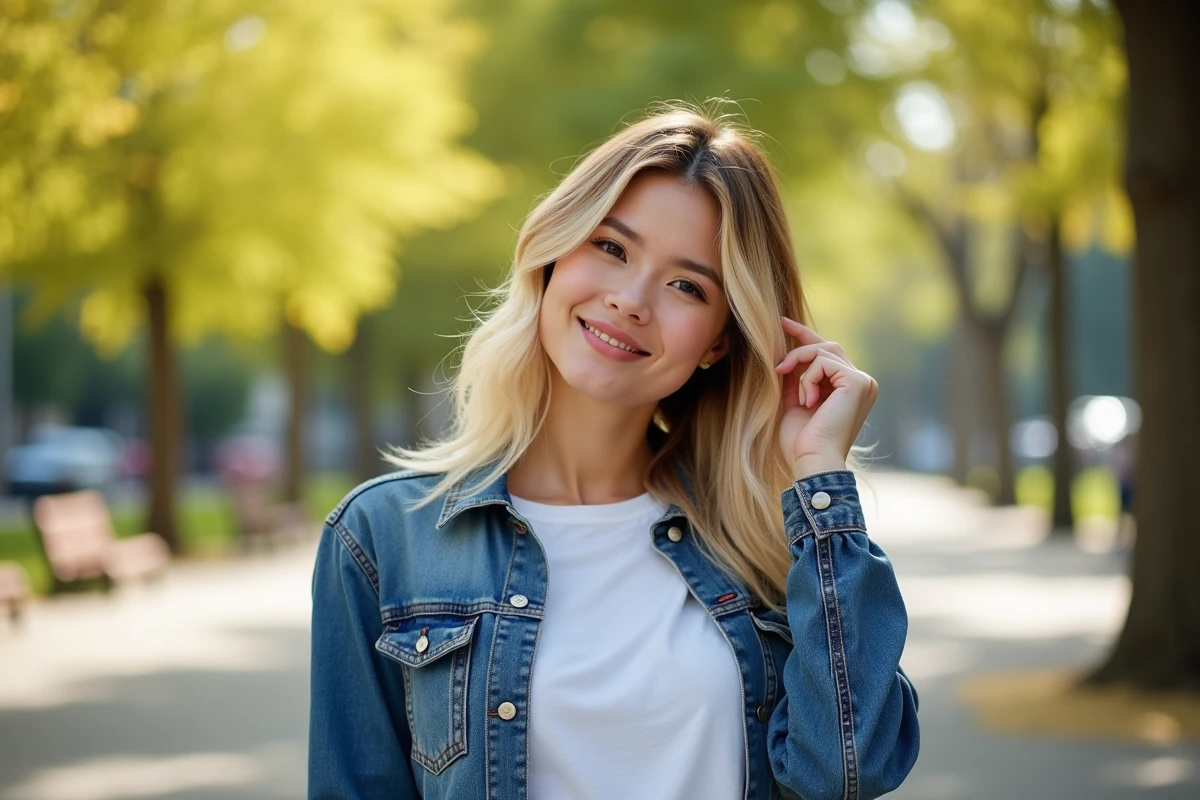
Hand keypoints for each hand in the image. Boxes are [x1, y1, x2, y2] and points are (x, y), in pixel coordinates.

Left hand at [774, 316, 877, 478]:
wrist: (812, 460)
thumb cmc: (802, 442)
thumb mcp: (794, 403)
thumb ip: (795, 380)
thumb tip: (786, 356)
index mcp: (849, 390)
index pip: (828, 353)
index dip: (805, 335)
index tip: (782, 322)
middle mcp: (861, 382)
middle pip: (827, 346)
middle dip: (799, 349)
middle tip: (778, 367)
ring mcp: (863, 381)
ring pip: (823, 351)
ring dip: (801, 370)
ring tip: (799, 399)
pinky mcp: (858, 381)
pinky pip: (824, 362)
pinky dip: (808, 379)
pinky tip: (808, 402)